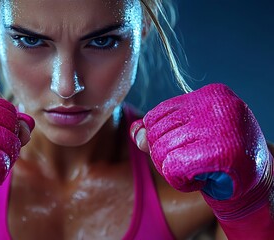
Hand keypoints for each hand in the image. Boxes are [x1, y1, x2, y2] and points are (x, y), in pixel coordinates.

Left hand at [130, 83, 271, 201]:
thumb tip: (136, 133)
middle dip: (163, 156)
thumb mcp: (187, 138)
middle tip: (189, 164)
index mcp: (210, 94)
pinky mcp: (221, 151)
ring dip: (172, 171)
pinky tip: (199, 180)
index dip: (160, 139)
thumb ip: (158, 133)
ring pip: (161, 150)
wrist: (257, 185)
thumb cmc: (218, 159)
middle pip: (156, 133)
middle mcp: (216, 104)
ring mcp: (219, 126)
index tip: (185, 148)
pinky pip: (172, 167)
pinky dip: (179, 181)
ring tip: (197, 170)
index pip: (156, 114)